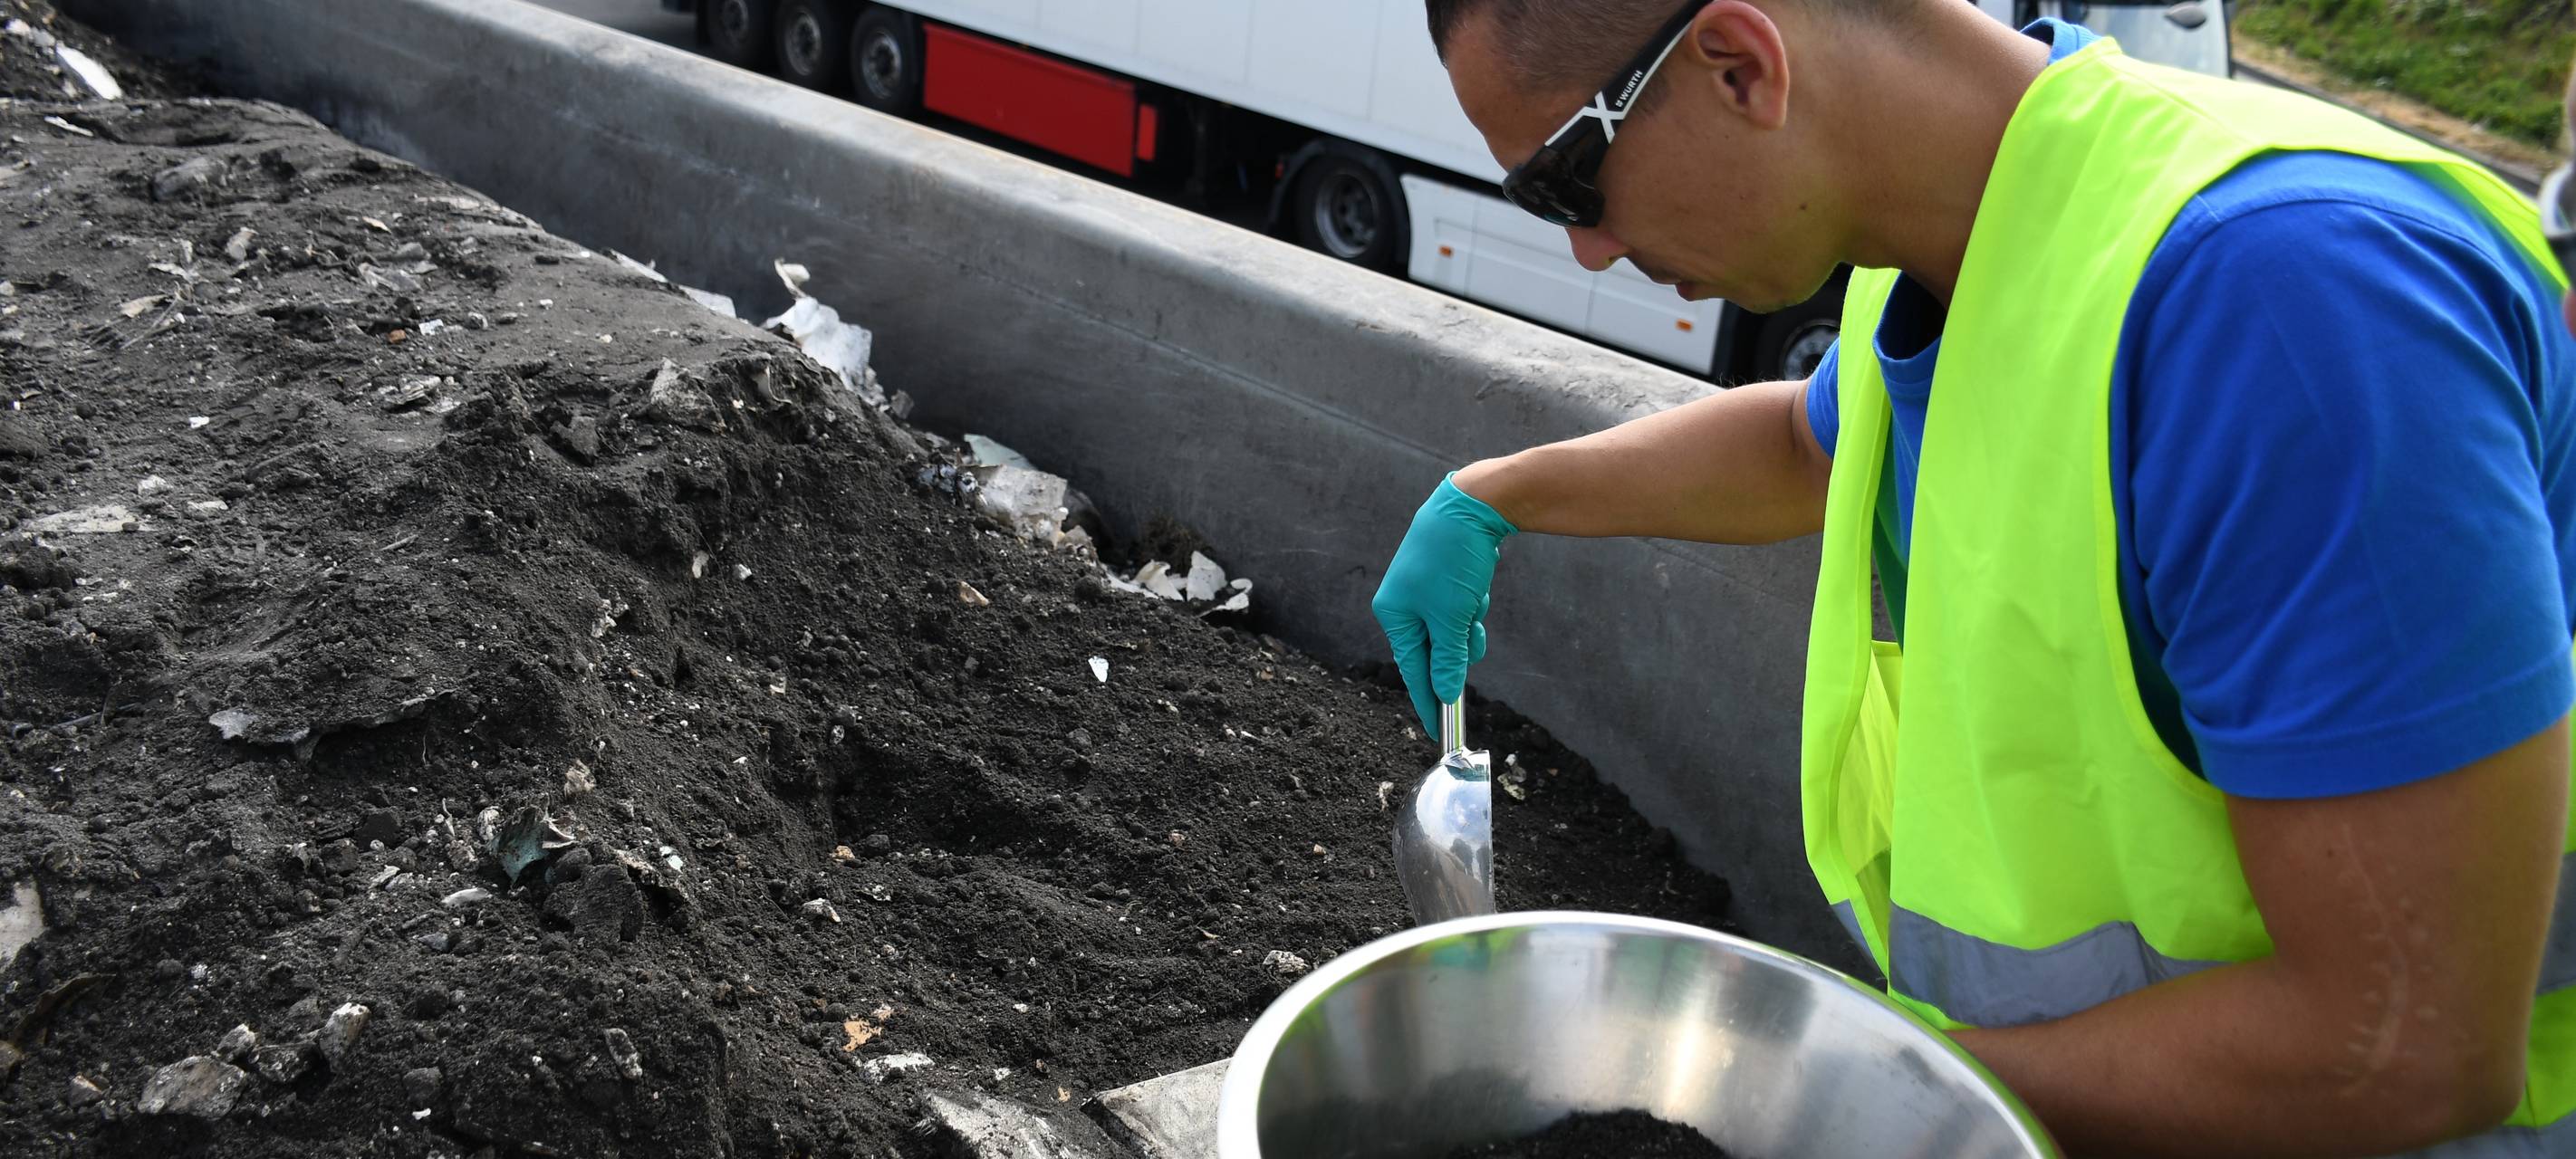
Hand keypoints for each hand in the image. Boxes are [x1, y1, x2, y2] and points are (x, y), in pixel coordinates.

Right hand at [1372, 473, 1516, 739]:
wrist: (1473, 506)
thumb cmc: (1452, 562)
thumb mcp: (1452, 619)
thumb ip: (1448, 660)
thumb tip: (1446, 694)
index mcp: (1394, 613)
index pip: (1412, 669)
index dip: (1428, 700)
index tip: (1439, 730)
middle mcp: (1404, 602)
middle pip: (1434, 649)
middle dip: (1459, 645)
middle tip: (1471, 632)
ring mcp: (1425, 589)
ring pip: (1453, 629)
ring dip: (1470, 625)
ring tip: (1474, 600)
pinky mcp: (1445, 578)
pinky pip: (1462, 609)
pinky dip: (1474, 606)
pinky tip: (1479, 587)